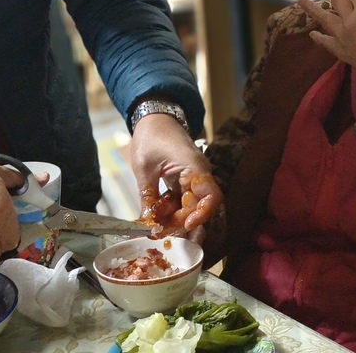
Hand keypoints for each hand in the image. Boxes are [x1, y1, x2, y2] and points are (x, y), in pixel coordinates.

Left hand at [129, 112, 222, 233]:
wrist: (153, 116)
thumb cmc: (151, 135)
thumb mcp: (144, 167)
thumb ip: (148, 196)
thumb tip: (147, 224)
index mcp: (194, 168)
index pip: (210, 197)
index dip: (202, 215)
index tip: (187, 227)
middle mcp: (198, 174)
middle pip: (200, 206)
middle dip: (186, 224)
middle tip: (170, 239)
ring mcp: (191, 177)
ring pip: (190, 205)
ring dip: (178, 219)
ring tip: (162, 232)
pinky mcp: (183, 180)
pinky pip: (182, 199)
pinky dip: (172, 210)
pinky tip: (159, 219)